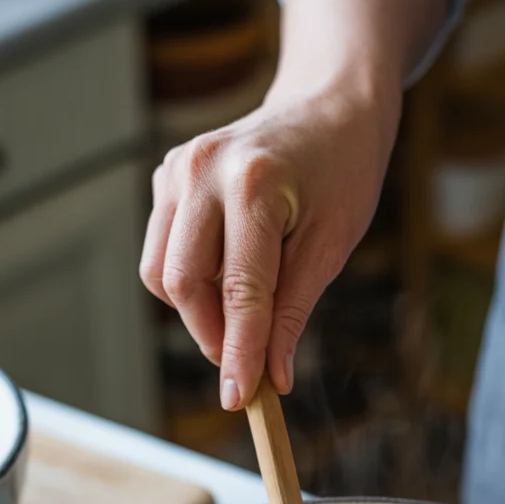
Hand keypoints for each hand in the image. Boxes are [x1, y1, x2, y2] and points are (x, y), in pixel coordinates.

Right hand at [140, 85, 397, 409]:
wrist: (328, 104)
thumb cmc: (342, 172)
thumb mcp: (332, 245)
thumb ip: (295, 311)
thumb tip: (271, 377)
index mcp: (255, 184)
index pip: (240, 290)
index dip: (239, 352)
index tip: (240, 399)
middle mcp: (202, 171)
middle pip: (182, 284)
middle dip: (213, 334)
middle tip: (247, 361)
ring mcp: (176, 169)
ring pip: (162, 273)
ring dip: (199, 310)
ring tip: (247, 307)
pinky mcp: (166, 177)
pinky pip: (163, 252)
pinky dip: (192, 280)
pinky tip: (230, 268)